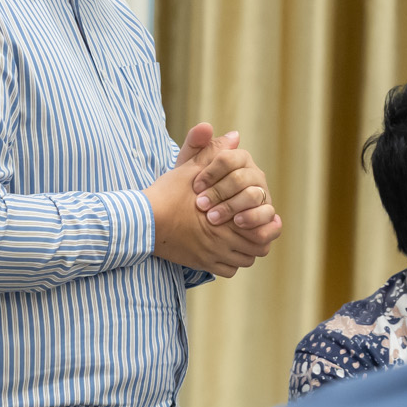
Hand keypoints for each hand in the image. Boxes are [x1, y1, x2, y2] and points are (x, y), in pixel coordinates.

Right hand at [145, 124, 280, 276]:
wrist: (141, 221)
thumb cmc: (167, 193)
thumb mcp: (191, 169)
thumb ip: (215, 154)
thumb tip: (235, 136)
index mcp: (226, 218)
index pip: (262, 229)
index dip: (266, 223)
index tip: (263, 216)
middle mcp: (222, 241)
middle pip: (258, 248)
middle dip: (258, 237)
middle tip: (253, 227)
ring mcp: (211, 255)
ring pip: (244, 261)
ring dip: (245, 250)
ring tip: (239, 236)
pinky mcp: (199, 264)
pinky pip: (228, 271)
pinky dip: (230, 262)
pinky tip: (224, 248)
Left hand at [191, 134, 281, 238]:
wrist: (197, 220)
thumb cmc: (195, 191)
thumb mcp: (188, 168)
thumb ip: (194, 145)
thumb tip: (206, 126)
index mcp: (239, 159)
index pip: (229, 158)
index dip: (211, 172)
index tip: (195, 186)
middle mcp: (255, 176)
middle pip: (241, 178)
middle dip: (218, 192)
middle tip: (201, 205)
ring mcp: (263, 196)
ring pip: (254, 196)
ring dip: (232, 206)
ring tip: (213, 218)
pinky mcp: (267, 216)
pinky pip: (267, 215)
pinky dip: (254, 219)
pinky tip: (237, 223)